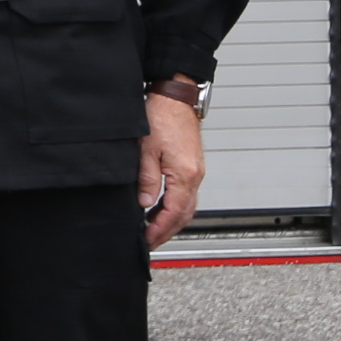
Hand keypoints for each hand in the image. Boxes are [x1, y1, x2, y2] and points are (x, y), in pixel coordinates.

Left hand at [140, 92, 204, 246]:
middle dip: (167, 231)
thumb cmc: (161, 117)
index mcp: (185, 175)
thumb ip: (147, 179)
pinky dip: (174, 206)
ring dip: (171, 220)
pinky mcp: (192, 166)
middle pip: (184, 214)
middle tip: (151, 241)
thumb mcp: (146, 150)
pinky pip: (186, 194)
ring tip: (153, 229)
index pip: (174, 212)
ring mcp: (195, 172)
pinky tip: (160, 208)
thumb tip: (145, 203)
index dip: (160, 229)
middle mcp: (195, 176)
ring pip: (187, 206)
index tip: (148, 239)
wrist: (175, 99)